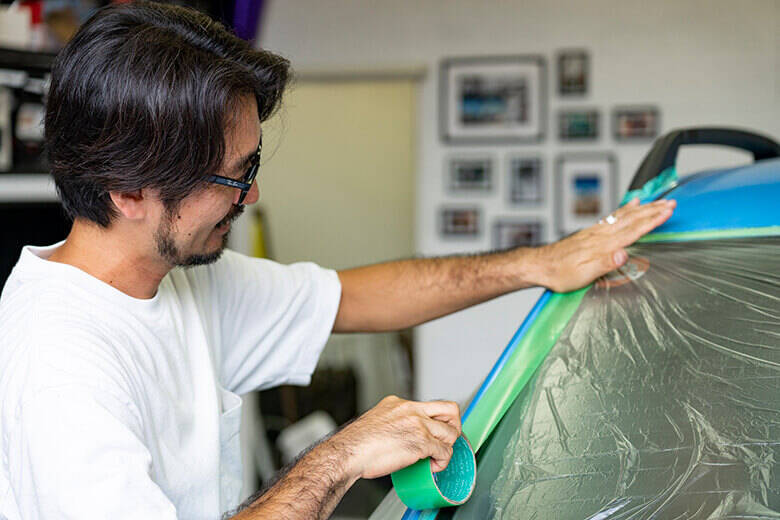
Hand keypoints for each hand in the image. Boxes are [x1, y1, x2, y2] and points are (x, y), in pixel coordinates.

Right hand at [326, 395, 461, 479]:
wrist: (349, 452)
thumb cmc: (357, 443)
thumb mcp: (377, 421)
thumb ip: (394, 422)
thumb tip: (403, 435)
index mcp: (399, 403)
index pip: (429, 406)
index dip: (436, 421)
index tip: (435, 432)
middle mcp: (411, 410)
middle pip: (449, 409)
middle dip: (454, 426)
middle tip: (446, 440)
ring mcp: (418, 424)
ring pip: (451, 433)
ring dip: (447, 448)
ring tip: (436, 457)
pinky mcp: (421, 442)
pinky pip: (444, 451)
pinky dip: (442, 462)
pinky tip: (432, 466)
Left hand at [535, 198, 675, 292]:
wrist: (540, 265)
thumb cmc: (560, 273)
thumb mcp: (583, 275)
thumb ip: (605, 264)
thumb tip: (623, 254)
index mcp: (603, 245)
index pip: (633, 230)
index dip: (652, 221)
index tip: (667, 212)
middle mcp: (600, 235)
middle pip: (632, 219)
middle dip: (653, 211)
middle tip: (671, 203)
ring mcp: (595, 232)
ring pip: (624, 216)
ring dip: (643, 208)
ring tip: (658, 201)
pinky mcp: (590, 232)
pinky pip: (612, 216)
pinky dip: (624, 209)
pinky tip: (631, 204)